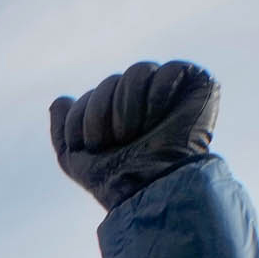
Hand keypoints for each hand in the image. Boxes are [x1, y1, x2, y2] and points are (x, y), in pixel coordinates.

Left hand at [49, 60, 217, 210]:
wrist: (148, 188)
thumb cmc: (115, 180)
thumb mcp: (74, 159)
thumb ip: (63, 130)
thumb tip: (59, 101)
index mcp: (118, 113)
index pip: (92, 94)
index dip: (83, 117)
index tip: (94, 146)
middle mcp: (144, 98)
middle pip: (111, 81)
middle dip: (102, 113)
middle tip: (117, 141)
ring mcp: (172, 90)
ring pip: (138, 70)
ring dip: (127, 105)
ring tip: (136, 132)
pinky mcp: (199, 85)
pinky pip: (171, 70)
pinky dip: (158, 94)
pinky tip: (159, 117)